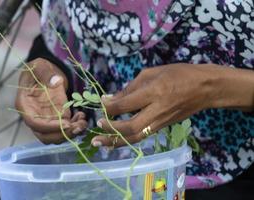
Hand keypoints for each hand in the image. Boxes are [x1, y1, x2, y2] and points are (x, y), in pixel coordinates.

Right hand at [15, 58, 86, 143]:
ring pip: (56, 135)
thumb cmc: (39, 68)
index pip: (34, 123)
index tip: (67, 124)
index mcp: (25, 105)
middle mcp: (34, 116)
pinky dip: (74, 126)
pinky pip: (64, 128)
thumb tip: (56, 82)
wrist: (46, 71)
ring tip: (83, 123)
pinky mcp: (56, 118)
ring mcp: (46, 119)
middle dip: (63, 135)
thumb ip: (46, 74)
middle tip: (78, 127)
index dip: (50, 127)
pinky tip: (81, 117)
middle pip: (45, 136)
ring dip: (71, 133)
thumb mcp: (40, 66)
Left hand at [91, 63, 223, 146]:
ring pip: (136, 137)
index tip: (100, 104)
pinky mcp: (163, 127)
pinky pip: (142, 136)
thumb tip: (111, 98)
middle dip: (111, 130)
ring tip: (99, 143)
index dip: (110, 107)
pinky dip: (127, 139)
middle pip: (131, 127)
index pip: (126, 104)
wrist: (205, 88)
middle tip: (97, 127)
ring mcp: (161, 122)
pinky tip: (116, 139)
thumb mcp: (152, 73)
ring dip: (116, 141)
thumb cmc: (179, 74)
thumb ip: (131, 87)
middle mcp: (157, 110)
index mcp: (154, 92)